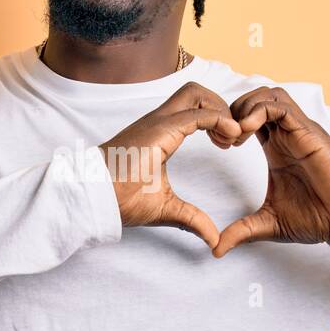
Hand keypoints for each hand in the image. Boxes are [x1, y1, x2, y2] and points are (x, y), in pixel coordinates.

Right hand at [99, 82, 242, 249]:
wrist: (96, 197)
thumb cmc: (121, 200)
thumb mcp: (166, 208)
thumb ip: (192, 219)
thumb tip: (212, 239)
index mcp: (160, 133)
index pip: (193, 108)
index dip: (217, 120)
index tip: (227, 145)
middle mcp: (159, 121)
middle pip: (196, 91)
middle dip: (222, 106)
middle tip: (232, 137)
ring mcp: (158, 122)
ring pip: (197, 92)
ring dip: (221, 110)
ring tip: (231, 138)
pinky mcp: (160, 129)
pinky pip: (197, 113)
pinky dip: (219, 120)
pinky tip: (230, 137)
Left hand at [212, 87, 329, 257]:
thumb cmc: (318, 216)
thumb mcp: (269, 223)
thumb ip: (242, 231)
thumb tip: (217, 249)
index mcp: (275, 147)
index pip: (246, 117)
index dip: (226, 125)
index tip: (218, 146)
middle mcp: (285, 134)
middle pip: (253, 99)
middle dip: (230, 111)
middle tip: (222, 138)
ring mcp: (297, 130)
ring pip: (267, 95)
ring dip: (244, 107)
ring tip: (235, 135)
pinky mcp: (307, 132)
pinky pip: (280, 106)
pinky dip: (259, 110)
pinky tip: (247, 131)